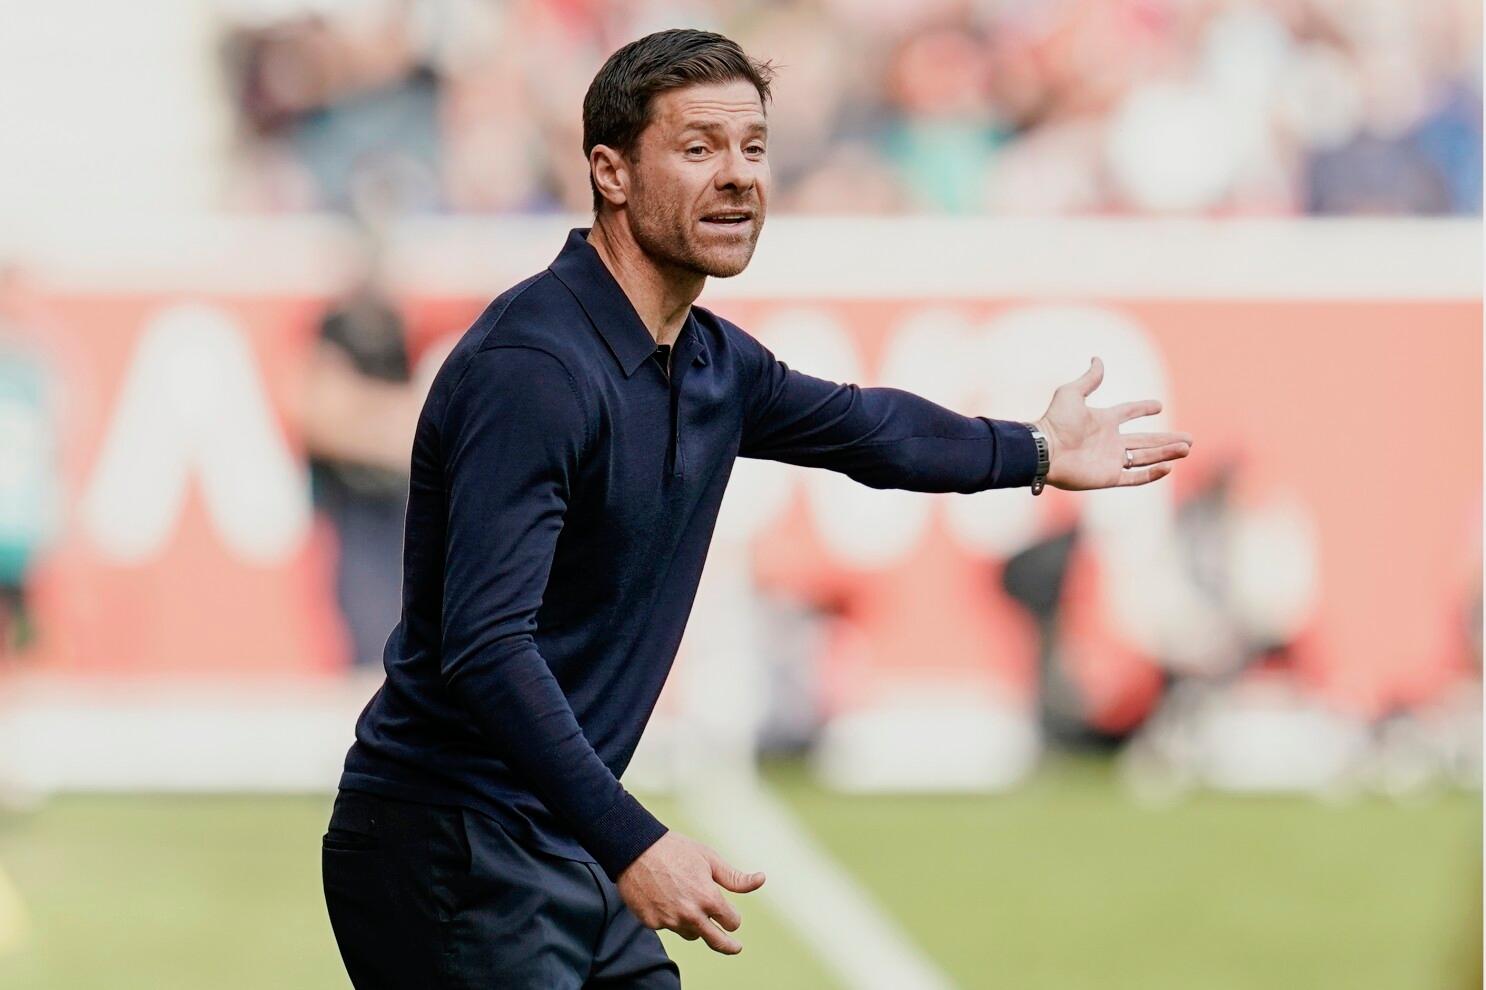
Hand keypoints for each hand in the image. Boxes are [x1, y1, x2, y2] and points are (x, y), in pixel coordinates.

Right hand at [615, 831, 765, 954]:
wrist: (635, 849)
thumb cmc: (675, 850)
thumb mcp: (709, 858)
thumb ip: (735, 878)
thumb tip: (761, 879)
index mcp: (709, 898)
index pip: (731, 922)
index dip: (732, 916)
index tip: (730, 914)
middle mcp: (690, 914)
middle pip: (716, 941)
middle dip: (728, 946)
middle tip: (735, 947)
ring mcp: (670, 921)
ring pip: (691, 933)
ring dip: (695, 925)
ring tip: (687, 902)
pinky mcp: (652, 923)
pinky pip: (669, 926)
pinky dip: (671, 917)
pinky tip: (665, 898)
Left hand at [1033, 356, 1192, 490]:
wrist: (1046, 450)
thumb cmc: (1056, 422)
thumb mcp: (1071, 393)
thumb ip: (1089, 379)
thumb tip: (1097, 358)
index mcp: (1103, 421)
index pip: (1128, 413)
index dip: (1142, 408)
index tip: (1158, 406)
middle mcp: (1109, 441)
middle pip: (1145, 440)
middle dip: (1167, 440)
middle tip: (1189, 439)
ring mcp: (1110, 460)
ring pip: (1145, 458)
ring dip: (1166, 453)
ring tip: (1186, 448)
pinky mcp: (1108, 477)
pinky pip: (1134, 477)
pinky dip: (1152, 473)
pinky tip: (1169, 466)